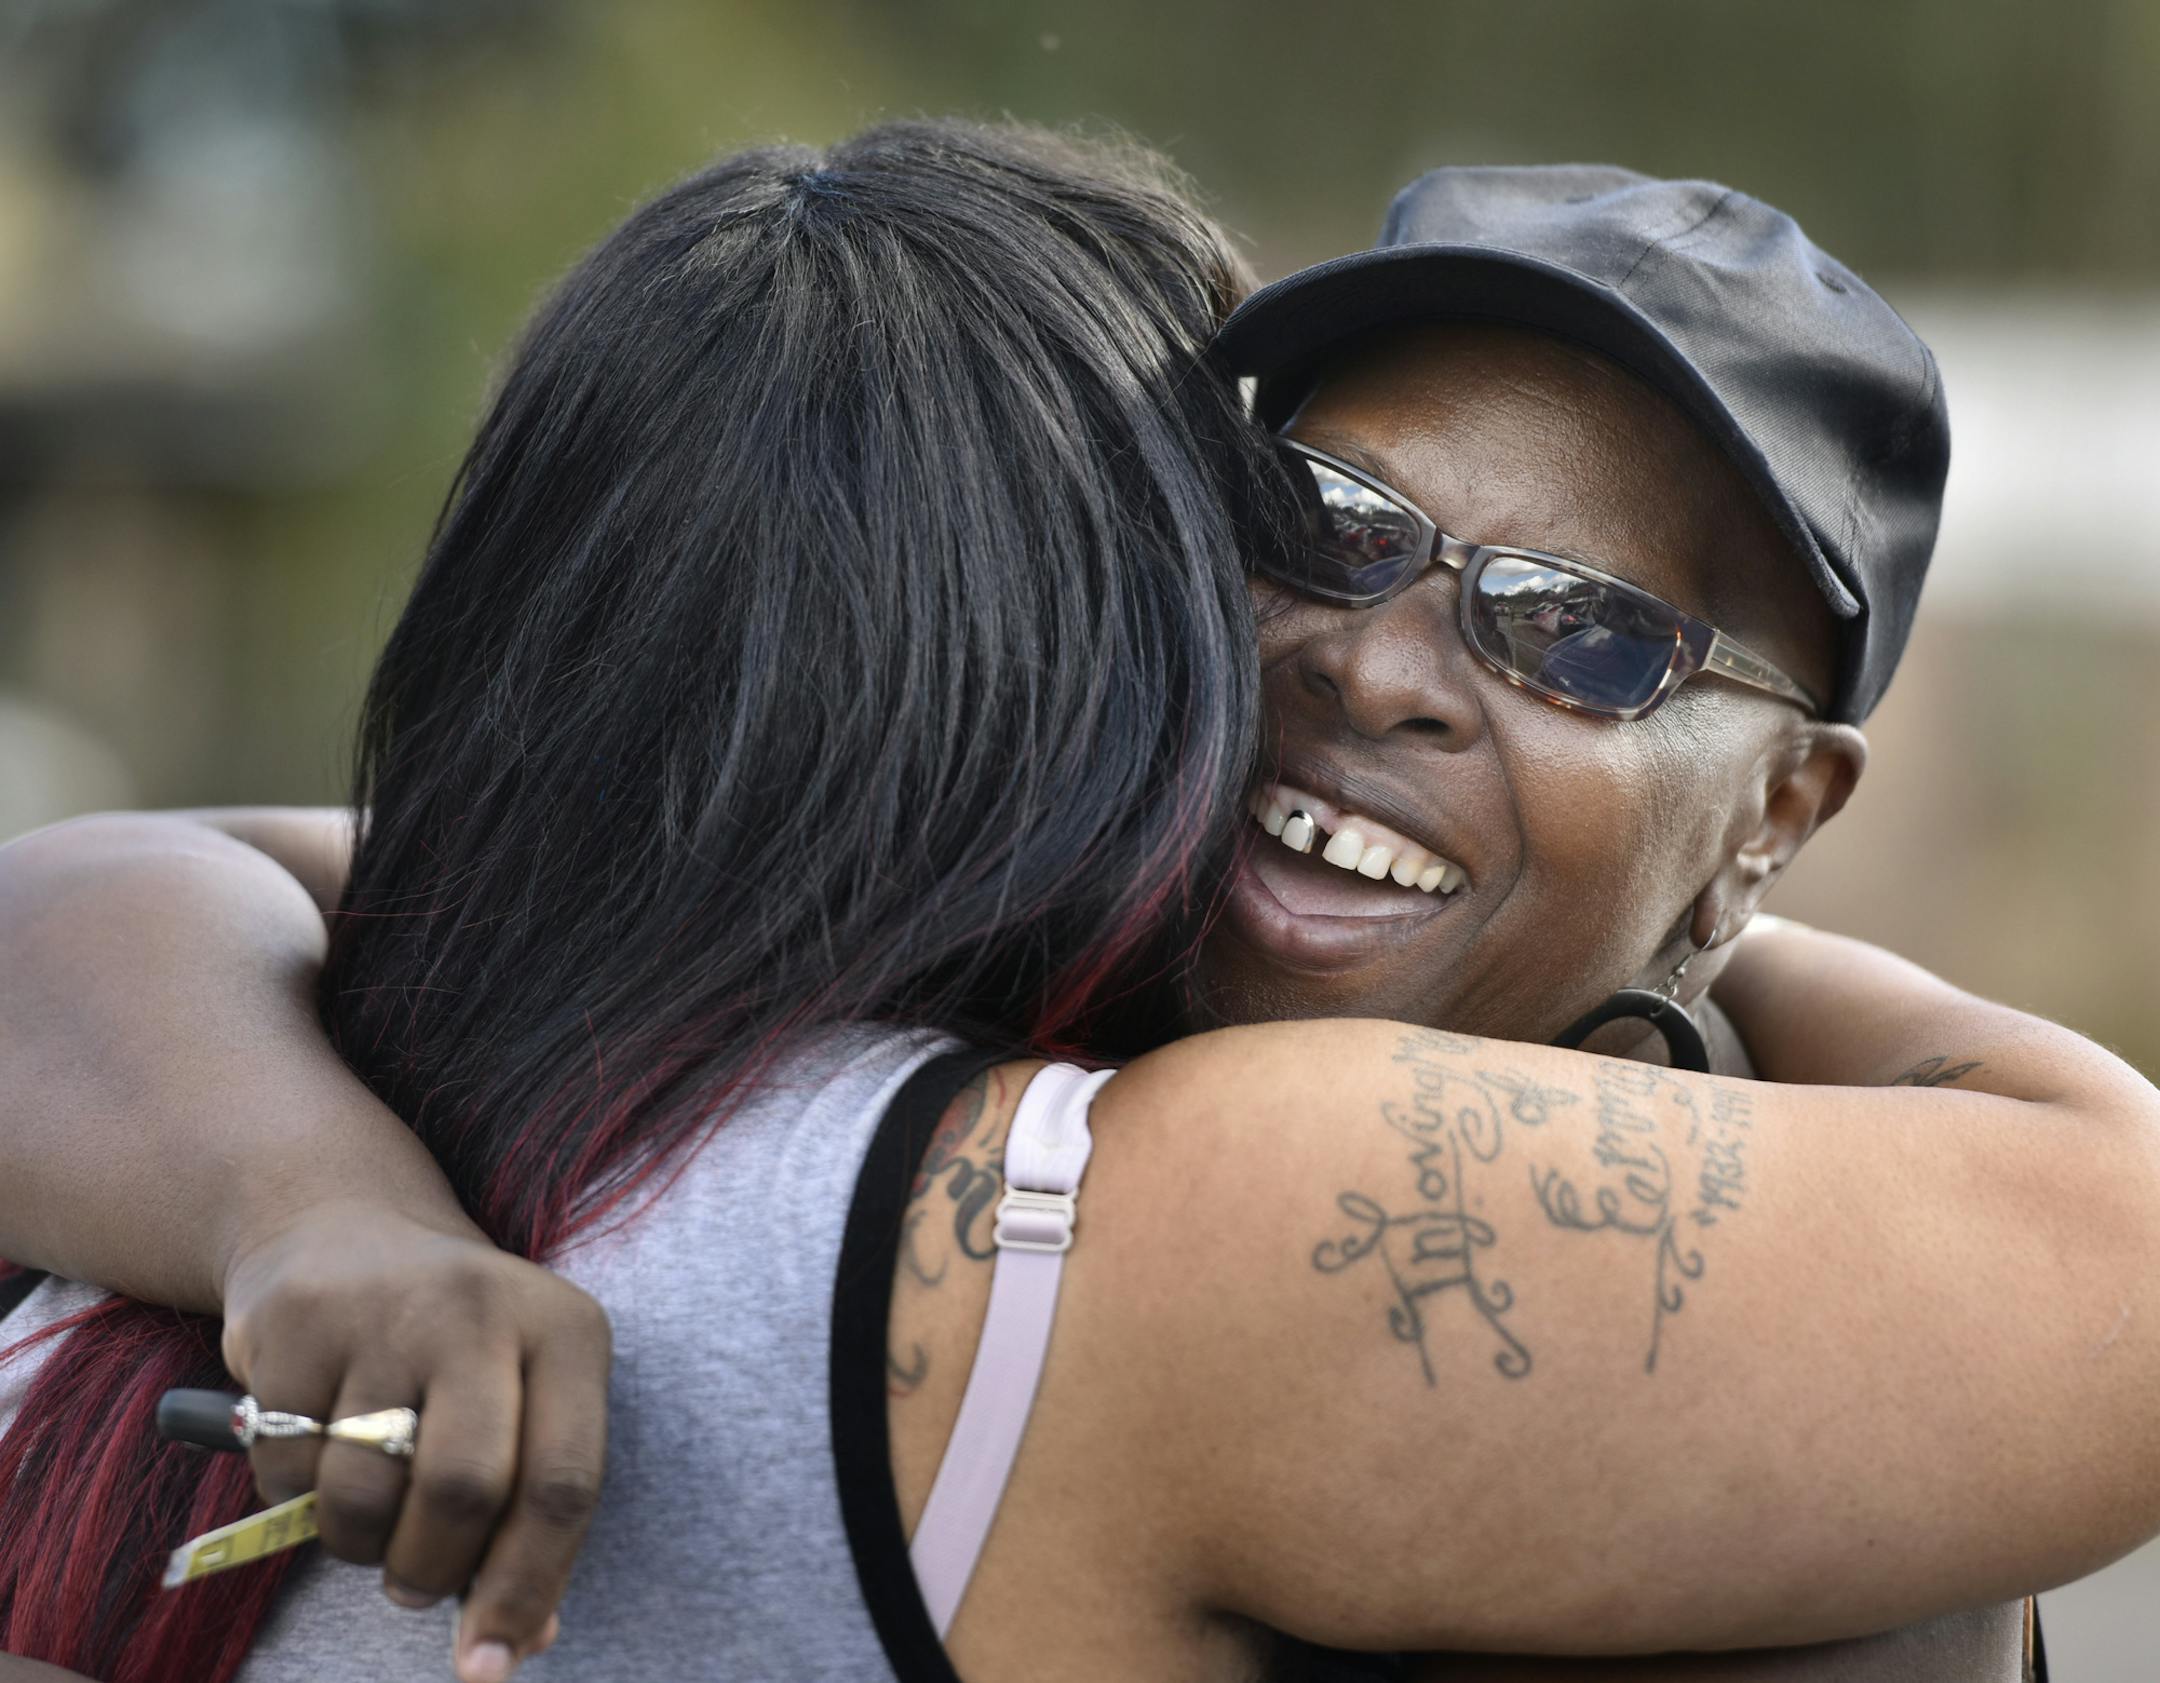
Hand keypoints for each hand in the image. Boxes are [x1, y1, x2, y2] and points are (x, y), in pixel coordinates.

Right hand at [219, 1200, 611, 1682]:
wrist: (343, 1228)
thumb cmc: (455, 1347)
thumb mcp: (522, 1398)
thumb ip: (530, 1513)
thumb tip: (521, 1642)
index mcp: (567, 1330)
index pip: (565, 1483)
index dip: (527, 1587)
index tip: (491, 1663)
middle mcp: (484, 1309)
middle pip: (466, 1490)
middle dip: (433, 1570)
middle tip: (415, 1585)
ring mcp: (387, 1310)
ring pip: (366, 1495)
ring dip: (361, 1544)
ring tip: (371, 1512)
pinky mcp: (297, 1324)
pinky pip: (288, 1473)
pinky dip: (296, 1496)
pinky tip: (317, 1443)